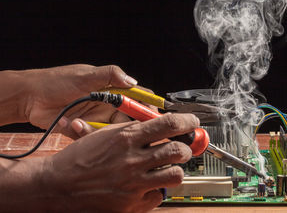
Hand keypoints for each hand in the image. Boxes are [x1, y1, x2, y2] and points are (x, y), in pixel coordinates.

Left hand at [23, 64, 144, 138]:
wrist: (29, 97)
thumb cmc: (56, 81)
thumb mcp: (85, 75)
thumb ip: (110, 75)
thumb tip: (133, 81)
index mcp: (112, 89)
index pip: (137, 96)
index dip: (148, 105)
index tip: (154, 115)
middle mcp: (108, 104)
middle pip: (130, 117)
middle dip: (131, 125)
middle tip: (128, 131)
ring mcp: (97, 118)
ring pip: (112, 131)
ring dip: (100, 130)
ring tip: (79, 122)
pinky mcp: (85, 129)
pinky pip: (94, 136)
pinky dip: (84, 132)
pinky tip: (69, 123)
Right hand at [42, 114, 198, 211]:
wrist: (57, 185)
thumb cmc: (79, 158)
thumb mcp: (105, 134)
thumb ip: (133, 130)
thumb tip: (159, 126)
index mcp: (127, 138)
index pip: (169, 124)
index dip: (187, 121)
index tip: (192, 122)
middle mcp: (133, 159)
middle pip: (178, 151)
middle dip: (185, 148)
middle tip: (182, 148)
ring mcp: (134, 183)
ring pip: (175, 175)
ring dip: (175, 170)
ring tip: (167, 168)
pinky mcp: (131, 204)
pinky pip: (158, 196)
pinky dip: (157, 190)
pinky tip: (148, 185)